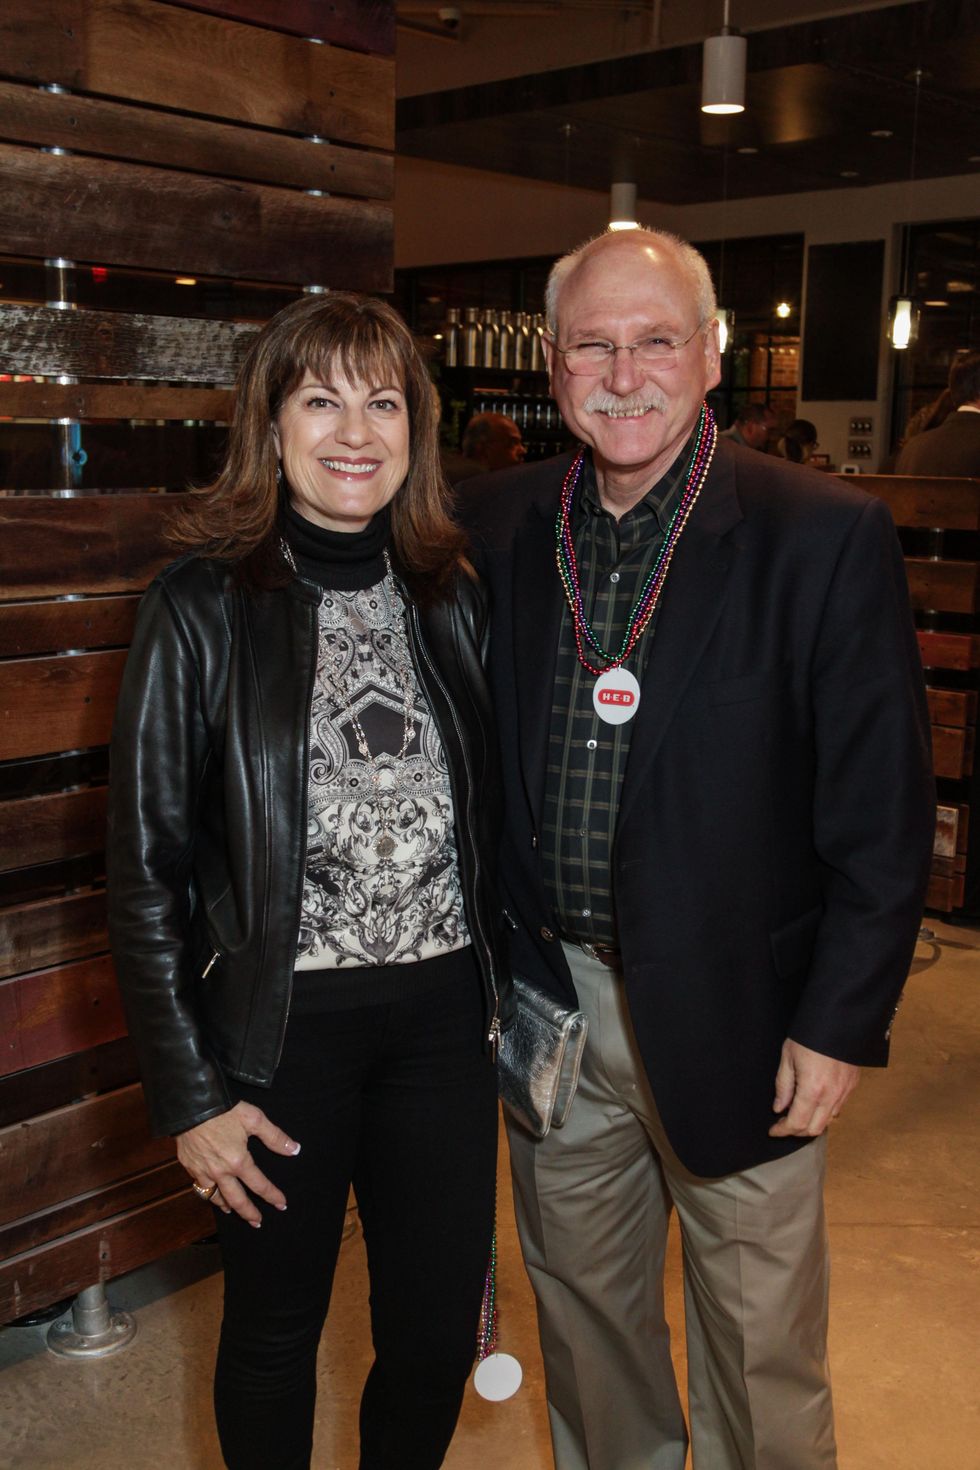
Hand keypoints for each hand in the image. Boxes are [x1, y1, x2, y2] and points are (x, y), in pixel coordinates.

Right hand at [176, 1101, 300, 1226]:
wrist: (191, 1105)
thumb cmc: (224, 1110)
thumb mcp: (254, 1119)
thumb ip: (275, 1137)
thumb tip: (295, 1150)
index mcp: (238, 1161)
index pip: (260, 1185)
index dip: (272, 1196)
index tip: (282, 1204)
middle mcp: (220, 1172)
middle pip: (236, 1200)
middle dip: (249, 1213)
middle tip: (258, 1222)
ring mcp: (202, 1171)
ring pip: (215, 1197)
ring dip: (226, 1206)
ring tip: (232, 1211)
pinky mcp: (189, 1166)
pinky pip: (200, 1186)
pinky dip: (208, 1193)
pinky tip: (211, 1191)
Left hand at [769, 1038, 859, 1138]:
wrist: (838, 1020)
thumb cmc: (809, 1036)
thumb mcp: (788, 1057)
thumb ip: (783, 1086)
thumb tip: (779, 1107)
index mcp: (812, 1090)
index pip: (797, 1123)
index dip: (783, 1130)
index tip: (773, 1130)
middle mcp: (831, 1096)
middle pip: (814, 1129)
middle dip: (796, 1131)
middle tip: (783, 1123)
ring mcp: (844, 1092)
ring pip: (828, 1121)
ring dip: (811, 1123)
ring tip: (798, 1113)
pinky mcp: (852, 1086)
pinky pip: (838, 1108)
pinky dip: (824, 1113)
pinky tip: (814, 1103)